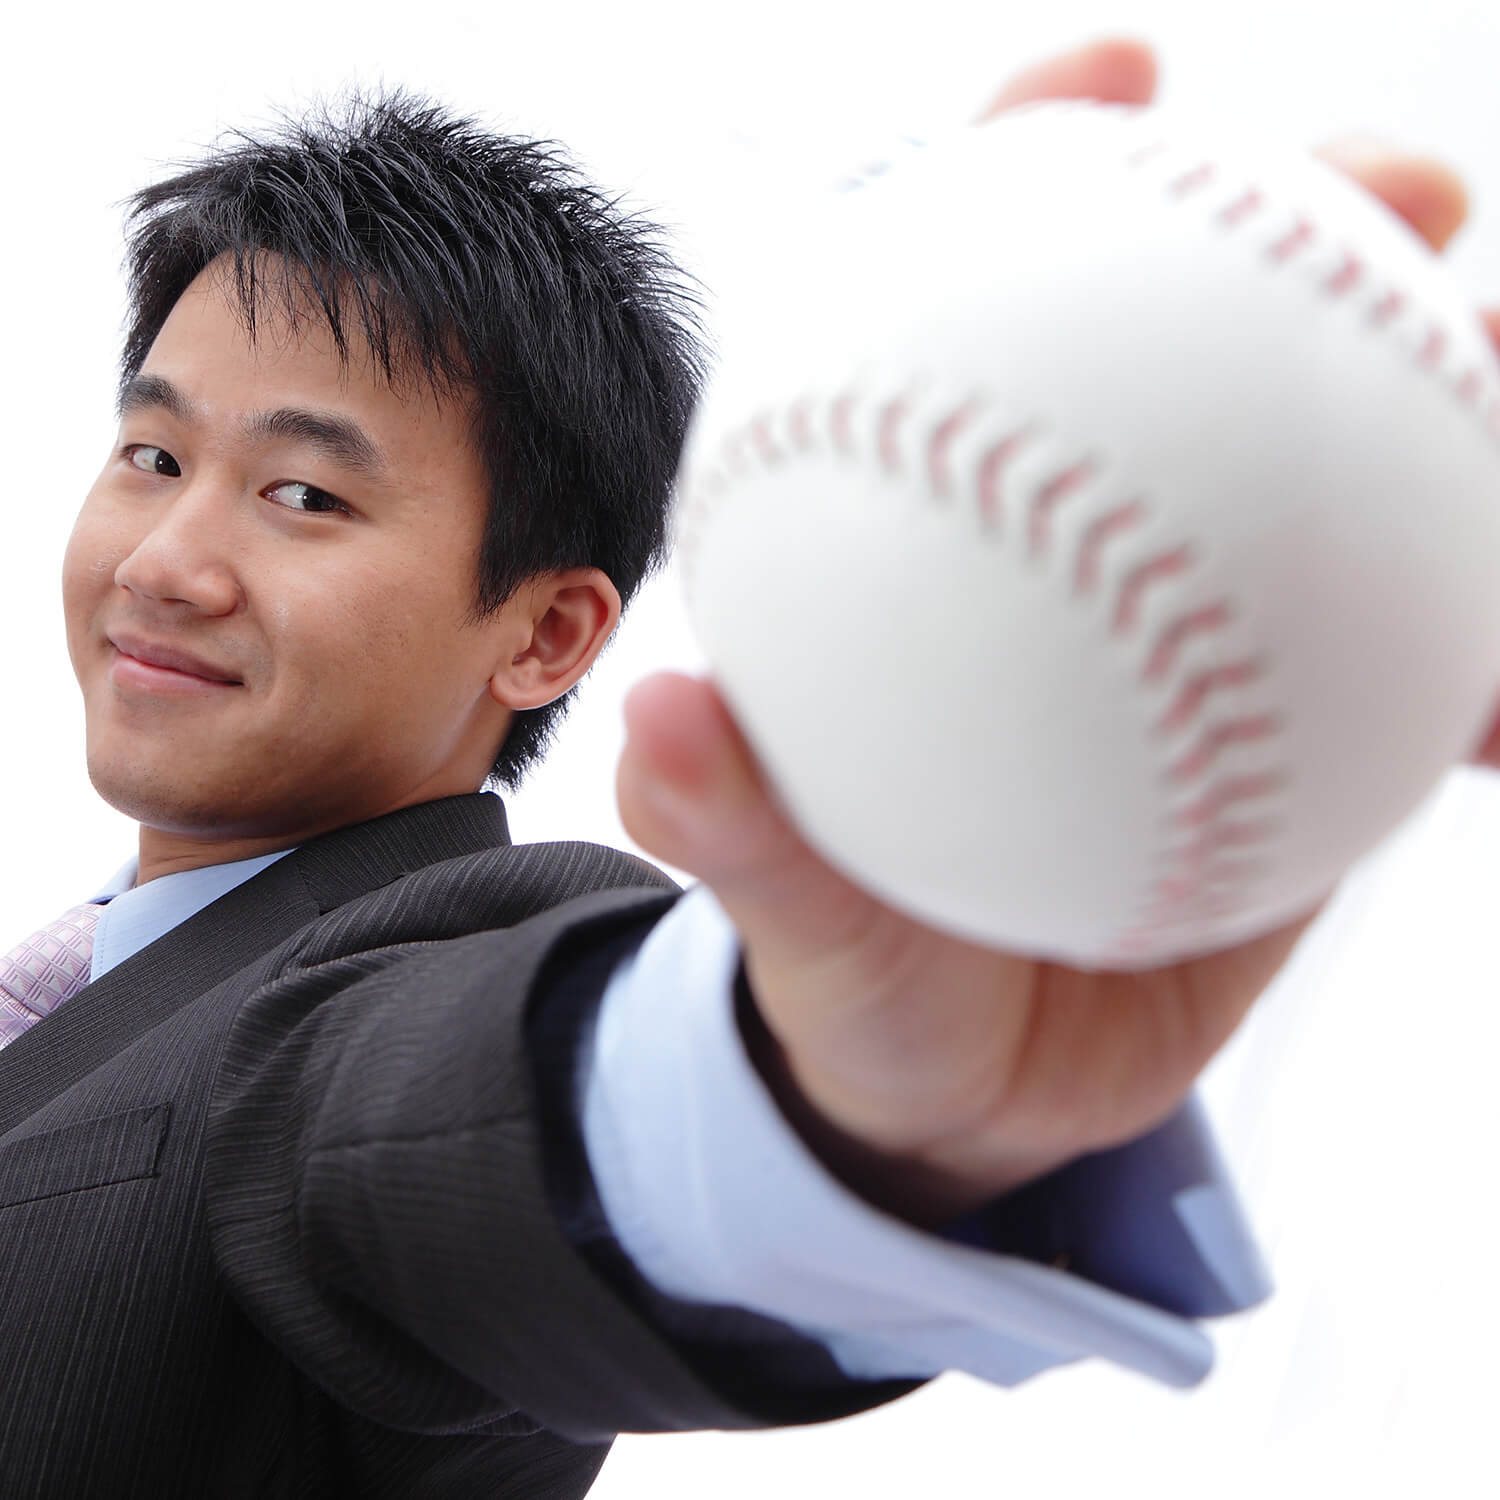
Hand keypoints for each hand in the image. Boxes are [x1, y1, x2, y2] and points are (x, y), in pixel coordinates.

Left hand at [617, 37, 1495, 1226]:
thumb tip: (662, 715)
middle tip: (1399, 196)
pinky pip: (1414, 670)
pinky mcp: (1296, 740)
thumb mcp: (787, 927)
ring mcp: (1201, 635)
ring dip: (1454, 414)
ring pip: (1347, 480)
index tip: (1115, 70)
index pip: (968, 312)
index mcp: (931, 553)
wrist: (964, 1094)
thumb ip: (732, 833)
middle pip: (1197, 346)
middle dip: (1306, 232)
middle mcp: (1073, 559)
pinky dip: (1481, 667)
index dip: (1033, 162)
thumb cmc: (855, 987)